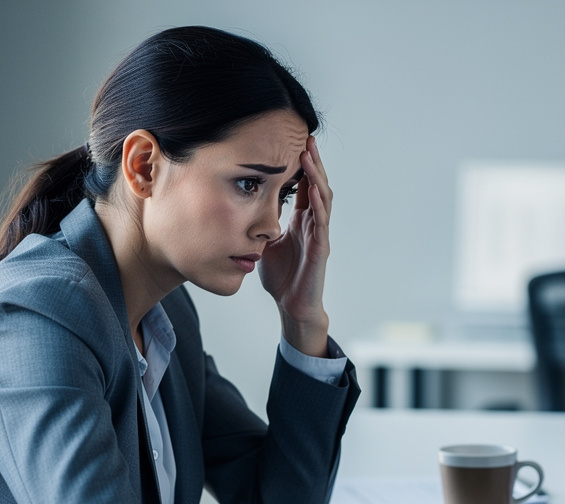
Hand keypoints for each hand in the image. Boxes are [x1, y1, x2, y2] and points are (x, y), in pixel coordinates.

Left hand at [259, 135, 332, 356]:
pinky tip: (314, 187)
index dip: (301, 164)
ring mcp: (319, 234)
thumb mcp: (264, 243)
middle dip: (312, 161)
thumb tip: (240, 206)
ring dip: (317, 175)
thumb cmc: (281, 277)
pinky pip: (322, 220)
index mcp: (301, 220)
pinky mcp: (321, 247)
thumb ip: (260, 224)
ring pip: (323, 197)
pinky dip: (319, 201)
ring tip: (309, 154)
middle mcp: (313, 223)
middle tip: (305, 137)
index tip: (293, 141)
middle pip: (317, 184)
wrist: (292, 306)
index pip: (304, 185)